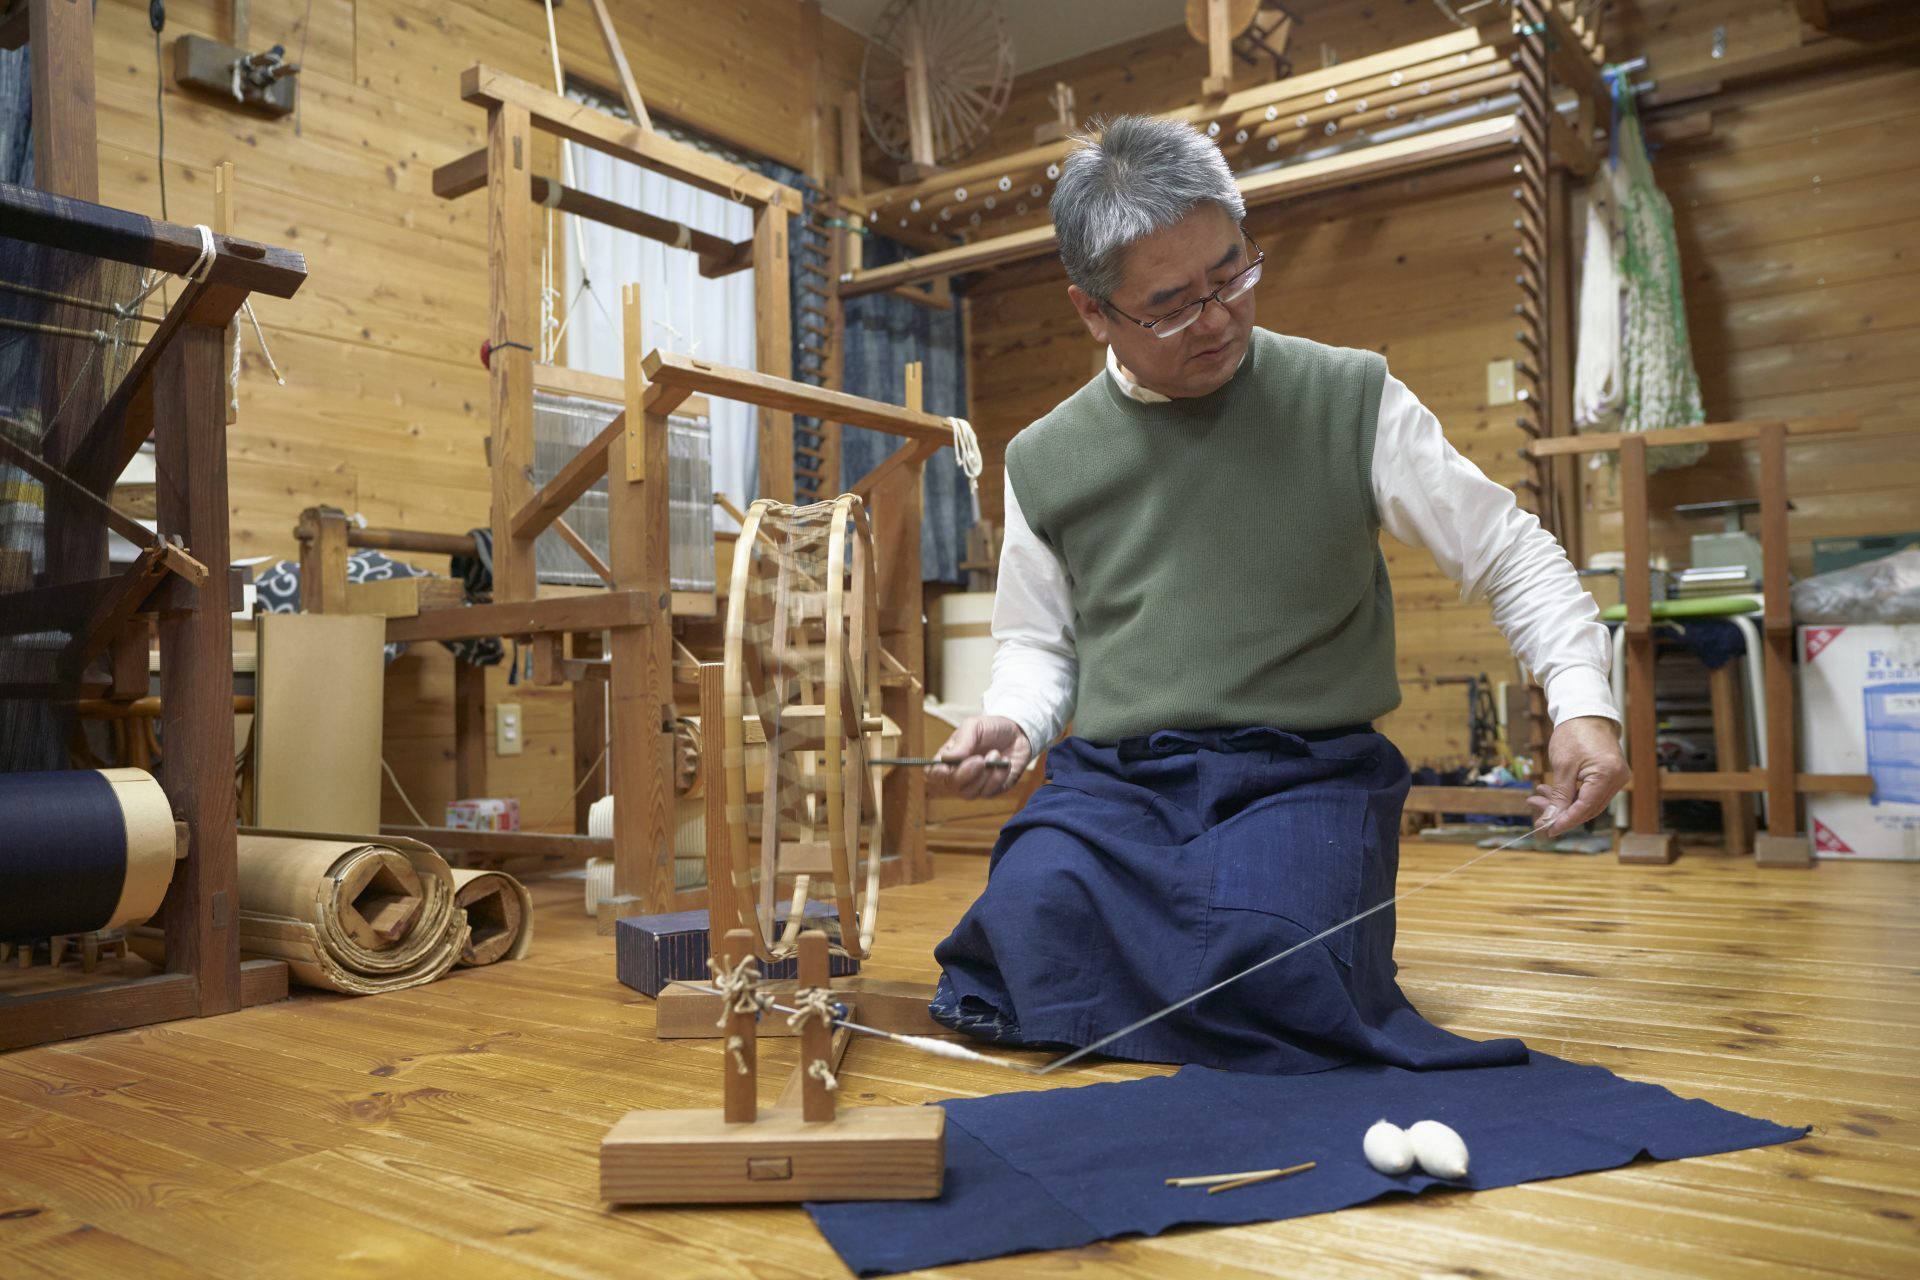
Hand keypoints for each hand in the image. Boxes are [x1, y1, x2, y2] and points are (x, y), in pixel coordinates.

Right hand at [928, 715, 1032, 799]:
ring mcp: (974, 785)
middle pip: (951, 785)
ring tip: (995, 754)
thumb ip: (961, 742)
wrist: (1018, 733)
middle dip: (965, 773)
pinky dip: (998, 776)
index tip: (946, 768)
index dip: (936, 773)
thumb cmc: (991, 728)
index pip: (932, 772)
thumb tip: (946, 758)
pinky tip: (1004, 763)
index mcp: (948, 757)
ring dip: (984, 775)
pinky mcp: (991, 790)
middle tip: (980, 759)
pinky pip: (989, 792)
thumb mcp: (974, 727)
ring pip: (969, 793)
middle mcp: (958, 774)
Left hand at [1529, 715, 1629, 835]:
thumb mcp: (1562, 766)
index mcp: (1607, 775)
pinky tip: (1550, 792)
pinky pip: (1589, 792)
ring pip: (1587, 802)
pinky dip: (1570, 794)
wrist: (1585, 712)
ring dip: (1562, 803)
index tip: (1547, 829)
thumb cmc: (1574, 733)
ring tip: (1538, 797)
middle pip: (1587, 808)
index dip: (1565, 821)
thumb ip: (1559, 795)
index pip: (1585, 808)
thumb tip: (1551, 819)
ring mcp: (1615, 778)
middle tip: (1537, 813)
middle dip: (1561, 812)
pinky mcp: (1610, 775)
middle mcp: (1617, 779)